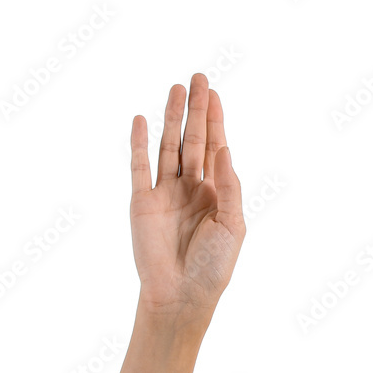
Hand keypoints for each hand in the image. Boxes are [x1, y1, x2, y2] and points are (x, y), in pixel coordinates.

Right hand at [129, 72, 245, 322]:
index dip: (215, 121)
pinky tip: (141, 120)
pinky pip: (139, 167)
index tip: (215, 94)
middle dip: (196, 110)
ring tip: (176, 88)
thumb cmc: (214, 266)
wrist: (181, 295)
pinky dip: (139, 143)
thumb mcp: (233, 226)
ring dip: (171, 118)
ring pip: (168, 146)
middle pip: (193, 140)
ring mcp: (165, 193)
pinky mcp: (142, 202)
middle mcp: (191, 189)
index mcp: (216, 194)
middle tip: (198, 77)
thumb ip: (230, 187)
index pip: (215, 149)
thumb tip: (223, 148)